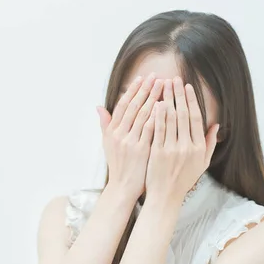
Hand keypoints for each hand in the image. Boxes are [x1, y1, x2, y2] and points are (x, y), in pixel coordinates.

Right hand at [97, 72, 163, 199]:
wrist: (123, 187)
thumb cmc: (119, 165)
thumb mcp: (108, 144)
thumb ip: (106, 125)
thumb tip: (98, 107)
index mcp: (112, 131)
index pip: (123, 105)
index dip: (132, 90)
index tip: (142, 78)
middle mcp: (119, 135)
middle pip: (133, 107)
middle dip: (146, 90)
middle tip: (157, 76)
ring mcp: (130, 142)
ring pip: (143, 115)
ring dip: (154, 98)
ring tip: (164, 86)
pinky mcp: (141, 150)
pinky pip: (150, 129)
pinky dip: (157, 116)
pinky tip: (166, 106)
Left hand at [145, 77, 219, 201]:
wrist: (166, 197)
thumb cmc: (184, 179)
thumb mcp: (202, 163)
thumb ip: (209, 143)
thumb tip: (215, 125)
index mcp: (199, 148)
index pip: (195, 118)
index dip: (190, 100)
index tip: (186, 86)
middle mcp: (187, 147)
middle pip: (182, 115)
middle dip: (177, 95)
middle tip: (173, 79)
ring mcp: (172, 150)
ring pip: (170, 120)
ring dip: (166, 100)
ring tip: (162, 85)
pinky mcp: (158, 153)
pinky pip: (158, 131)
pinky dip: (157, 116)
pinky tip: (155, 103)